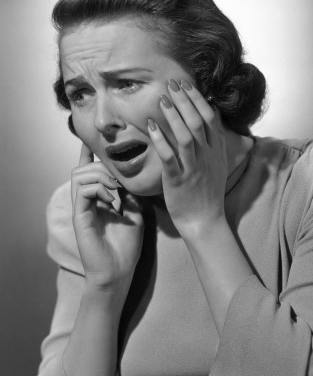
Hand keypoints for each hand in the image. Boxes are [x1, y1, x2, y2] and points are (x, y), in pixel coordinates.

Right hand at [71, 143, 143, 289]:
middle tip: (119, 180)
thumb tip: (132, 176)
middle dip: (102, 166)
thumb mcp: (135, 213)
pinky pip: (82, 191)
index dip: (89, 155)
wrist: (119, 271)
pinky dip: (98, 189)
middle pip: (82, 168)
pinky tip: (112, 199)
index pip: (89, 171)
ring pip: (79, 175)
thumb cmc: (126, 246)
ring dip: (100, 176)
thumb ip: (130, 194)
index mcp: (97, 199)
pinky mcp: (80, 217)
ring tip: (116, 189)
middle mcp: (86, 201)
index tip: (91, 140)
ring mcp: (81, 208)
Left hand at [148, 79, 227, 238]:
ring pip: (185, 137)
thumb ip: (216, 138)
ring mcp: (193, 168)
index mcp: (217, 151)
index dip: (197, 99)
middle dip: (184, 101)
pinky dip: (161, 140)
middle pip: (197, 122)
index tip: (185, 84)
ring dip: (173, 116)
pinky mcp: (178, 180)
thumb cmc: (207, 191)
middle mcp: (207, 157)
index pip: (210, 118)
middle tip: (171, 84)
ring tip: (162, 99)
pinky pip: (169, 157)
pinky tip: (151, 125)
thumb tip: (213, 112)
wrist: (204, 220)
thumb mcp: (218, 163)